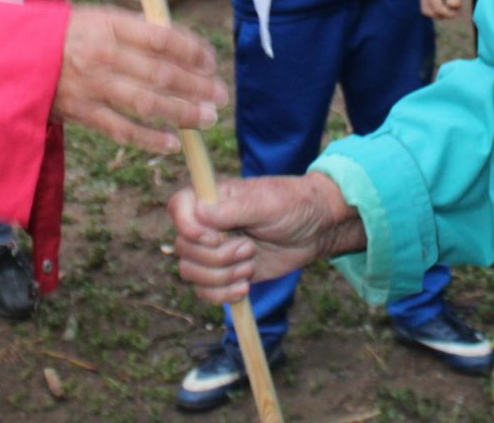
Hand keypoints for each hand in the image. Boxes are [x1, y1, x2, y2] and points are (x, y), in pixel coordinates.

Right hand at [54, 6, 226, 153]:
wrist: (9, 56)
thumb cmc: (60, 34)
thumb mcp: (94, 18)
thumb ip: (132, 30)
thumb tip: (178, 44)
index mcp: (108, 25)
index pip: (162, 38)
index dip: (193, 51)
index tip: (211, 62)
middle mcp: (103, 55)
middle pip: (161, 73)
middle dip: (197, 86)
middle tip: (221, 96)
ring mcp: (91, 85)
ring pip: (147, 103)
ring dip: (182, 112)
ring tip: (207, 118)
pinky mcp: (80, 113)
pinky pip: (121, 129)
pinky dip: (149, 138)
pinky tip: (172, 143)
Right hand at [169, 174, 364, 304]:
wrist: (315, 229)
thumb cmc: (293, 205)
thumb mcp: (266, 203)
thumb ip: (233, 209)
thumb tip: (199, 210)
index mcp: (211, 198)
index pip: (178, 208)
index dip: (189, 228)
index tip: (215, 237)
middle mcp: (206, 224)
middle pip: (183, 249)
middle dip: (217, 257)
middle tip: (248, 248)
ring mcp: (214, 250)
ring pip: (191, 273)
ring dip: (222, 276)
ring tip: (250, 265)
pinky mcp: (224, 274)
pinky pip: (204, 292)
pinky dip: (223, 295)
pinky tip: (245, 287)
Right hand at [418, 0, 468, 19]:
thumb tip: (452, 9)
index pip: (437, 9)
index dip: (448, 14)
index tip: (457, 13)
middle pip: (427, 11)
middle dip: (439, 15)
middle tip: (452, 13)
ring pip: (425, 7)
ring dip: (436, 10)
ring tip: (449, 7)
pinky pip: (426, 0)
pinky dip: (434, 4)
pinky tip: (445, 0)